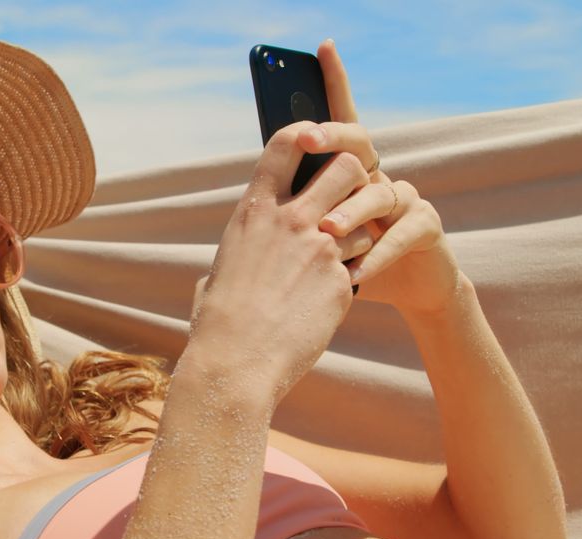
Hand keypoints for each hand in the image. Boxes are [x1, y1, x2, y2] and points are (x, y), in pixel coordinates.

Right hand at [184, 122, 370, 403]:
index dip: (309, 133)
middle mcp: (292, 219)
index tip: (317, 142)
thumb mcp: (223, 265)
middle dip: (356, 177)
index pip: (288, 142)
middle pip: (347, 165)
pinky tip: (326, 299)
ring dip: (358, 234)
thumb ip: (245, 243)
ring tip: (334, 263)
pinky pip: (362, 263)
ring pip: (364, 218)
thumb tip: (245, 246)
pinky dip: (352, 276)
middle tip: (350, 199)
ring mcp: (321, 248)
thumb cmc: (218, 320)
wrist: (235, 362)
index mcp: (255, 209)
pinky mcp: (343, 281)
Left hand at [303, 39, 460, 314]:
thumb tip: (257, 194)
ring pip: (380, 191)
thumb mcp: (317, 236)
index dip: (335, 83)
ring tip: (326, 231)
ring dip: (350, 212)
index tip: (322, 47)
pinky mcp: (427, 227)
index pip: (338, 122)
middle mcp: (378, 175)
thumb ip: (300, 210)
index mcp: (348, 173)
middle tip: (310, 138)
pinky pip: (404, 230)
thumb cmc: (346, 262)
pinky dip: (379, 251)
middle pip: (359, 144)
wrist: (402, 292)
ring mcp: (406, 198)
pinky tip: (357, 270)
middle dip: (335, 137)